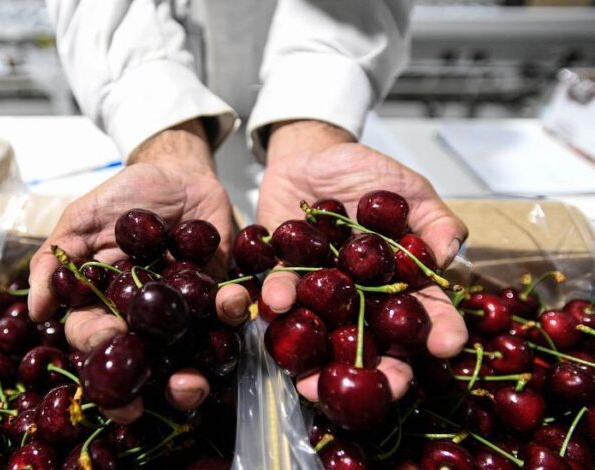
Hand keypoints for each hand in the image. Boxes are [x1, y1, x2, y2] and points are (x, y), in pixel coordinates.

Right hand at [27, 120, 250, 422]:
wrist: (176, 172)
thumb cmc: (124, 196)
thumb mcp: (82, 219)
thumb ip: (56, 259)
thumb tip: (37, 309)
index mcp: (106, 305)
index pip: (98, 343)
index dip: (103, 366)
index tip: (114, 383)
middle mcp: (146, 318)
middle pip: (149, 364)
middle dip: (158, 387)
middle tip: (169, 394)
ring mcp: (185, 309)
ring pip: (190, 352)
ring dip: (197, 371)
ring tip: (197, 380)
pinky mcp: (219, 291)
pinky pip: (228, 311)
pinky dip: (232, 310)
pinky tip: (231, 302)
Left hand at [257, 120, 468, 401]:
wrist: (312, 156)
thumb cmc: (367, 173)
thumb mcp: (410, 190)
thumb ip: (435, 219)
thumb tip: (447, 253)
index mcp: (399, 281)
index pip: (426, 313)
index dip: (440, 331)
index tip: (446, 346)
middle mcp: (361, 296)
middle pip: (376, 342)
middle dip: (381, 371)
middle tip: (385, 389)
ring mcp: (322, 291)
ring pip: (324, 333)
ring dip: (317, 360)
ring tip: (313, 382)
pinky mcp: (284, 274)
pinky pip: (281, 292)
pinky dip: (278, 298)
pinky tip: (277, 304)